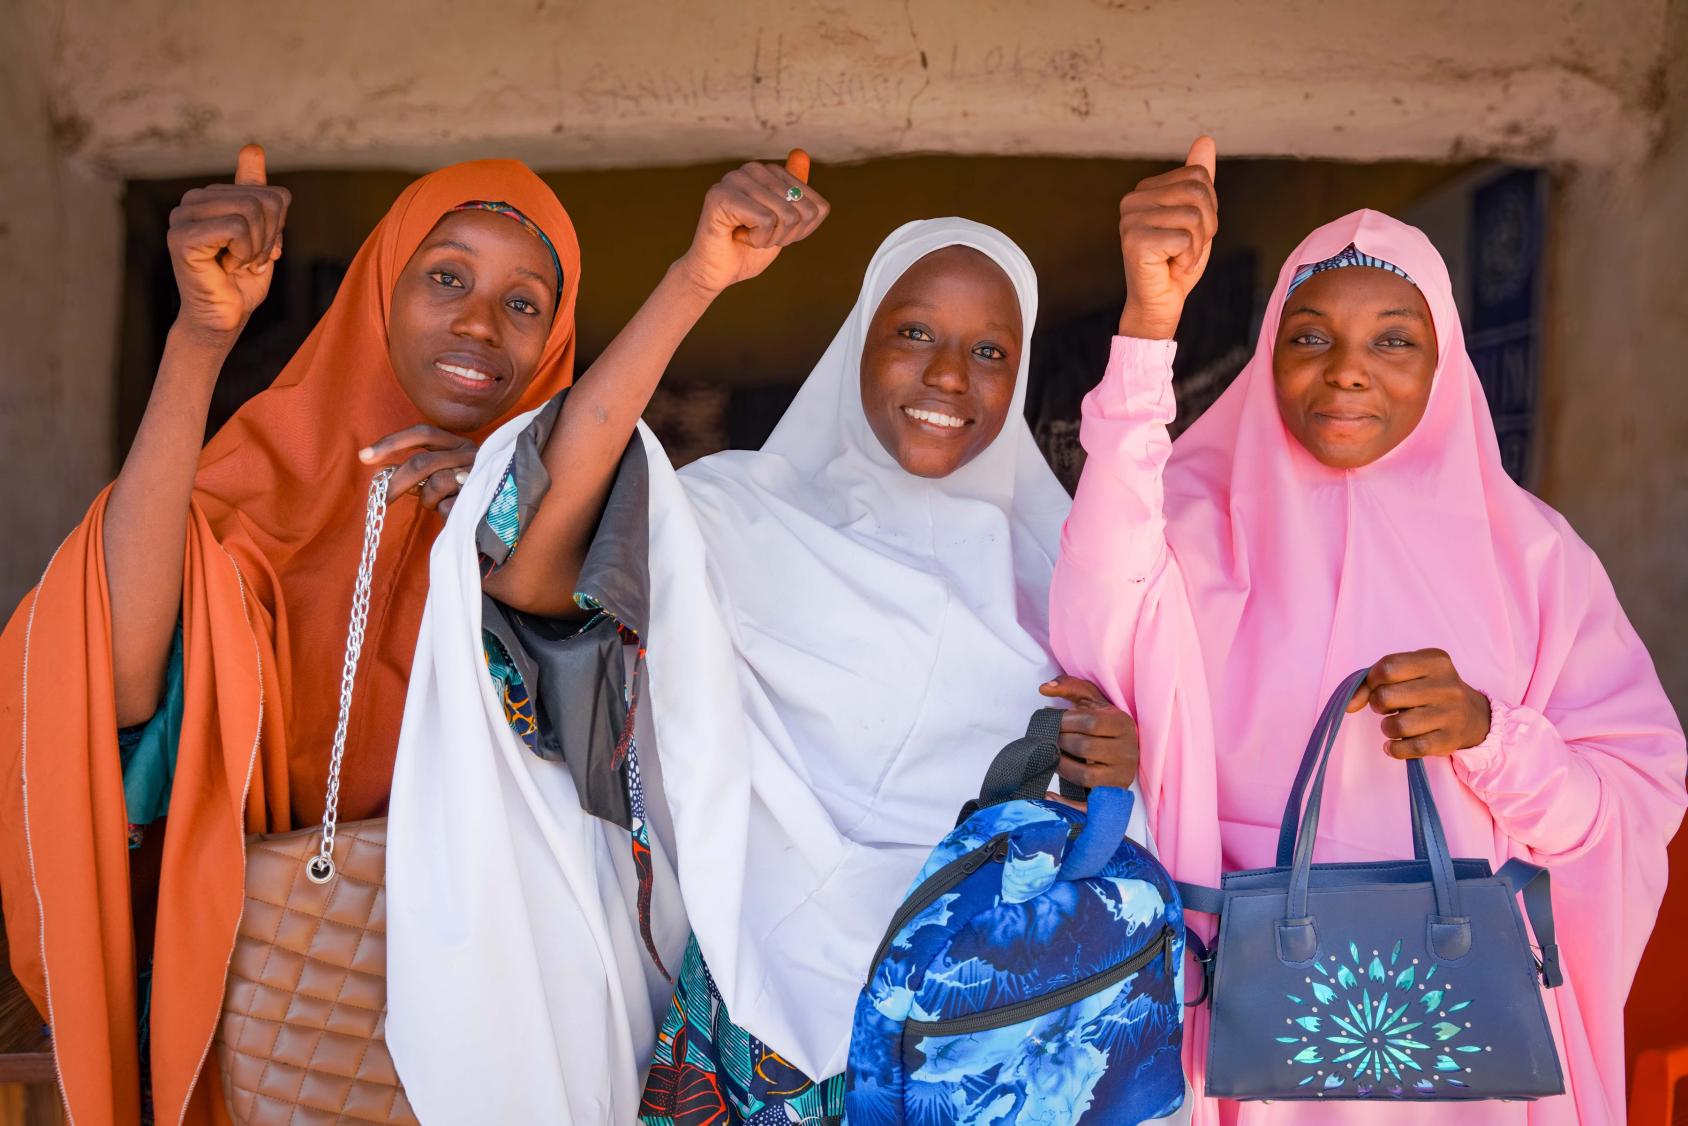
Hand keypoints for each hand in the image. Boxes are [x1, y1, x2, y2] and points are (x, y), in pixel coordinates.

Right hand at [166, 143, 291, 347]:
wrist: (225, 318)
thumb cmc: (242, 281)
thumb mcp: (262, 232)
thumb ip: (257, 192)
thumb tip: (252, 147)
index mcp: (212, 196)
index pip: (271, 194)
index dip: (279, 228)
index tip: (262, 249)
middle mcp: (192, 200)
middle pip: (264, 200)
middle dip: (269, 237)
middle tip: (251, 260)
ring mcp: (183, 217)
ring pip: (251, 211)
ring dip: (257, 247)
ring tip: (239, 263)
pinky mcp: (181, 236)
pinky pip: (237, 227)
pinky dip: (244, 252)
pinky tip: (227, 266)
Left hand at [359, 425, 479, 514]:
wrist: (502, 512)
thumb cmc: (464, 491)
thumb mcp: (441, 474)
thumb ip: (417, 470)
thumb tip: (382, 472)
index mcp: (459, 443)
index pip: (422, 432)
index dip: (391, 442)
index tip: (365, 457)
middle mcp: (470, 453)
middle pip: (422, 462)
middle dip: (397, 481)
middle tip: (383, 497)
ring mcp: (478, 473)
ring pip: (435, 483)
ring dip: (428, 499)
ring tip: (436, 503)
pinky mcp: (482, 495)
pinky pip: (447, 505)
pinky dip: (443, 511)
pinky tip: (453, 511)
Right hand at [672, 149, 828, 297]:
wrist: (713, 273)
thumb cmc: (746, 251)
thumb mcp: (782, 225)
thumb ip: (797, 195)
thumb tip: (802, 151)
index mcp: (769, 172)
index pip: (816, 207)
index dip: (800, 233)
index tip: (774, 235)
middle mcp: (752, 169)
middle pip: (803, 211)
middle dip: (784, 236)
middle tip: (758, 238)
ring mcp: (735, 179)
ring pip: (786, 215)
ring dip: (769, 238)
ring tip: (746, 236)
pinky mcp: (722, 195)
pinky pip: (767, 220)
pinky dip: (757, 239)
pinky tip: (738, 236)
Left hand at [1040, 675, 1139, 792]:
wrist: (1119, 752)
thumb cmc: (1102, 724)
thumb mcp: (1091, 701)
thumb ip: (1070, 687)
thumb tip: (1043, 688)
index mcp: (1124, 724)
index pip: (1091, 722)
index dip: (1066, 721)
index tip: (1052, 721)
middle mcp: (1128, 751)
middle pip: (1086, 747)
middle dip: (1060, 742)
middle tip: (1046, 739)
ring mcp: (1121, 776)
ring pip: (1085, 775)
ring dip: (1061, 765)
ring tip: (1051, 756)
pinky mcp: (1112, 795)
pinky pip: (1087, 804)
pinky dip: (1065, 802)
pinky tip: (1048, 794)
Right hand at [1117, 135, 1217, 339]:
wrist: (1160, 303)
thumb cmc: (1176, 261)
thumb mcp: (1196, 216)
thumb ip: (1198, 180)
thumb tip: (1205, 140)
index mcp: (1145, 190)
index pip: (1199, 177)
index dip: (1209, 208)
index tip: (1191, 232)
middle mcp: (1132, 200)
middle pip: (1198, 192)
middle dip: (1206, 225)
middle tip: (1187, 247)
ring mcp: (1129, 220)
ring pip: (1194, 217)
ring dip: (1197, 245)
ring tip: (1177, 258)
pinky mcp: (1134, 241)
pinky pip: (1185, 239)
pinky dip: (1188, 258)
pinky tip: (1170, 268)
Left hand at [1347, 649, 1492, 758]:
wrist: (1472, 715)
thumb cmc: (1429, 690)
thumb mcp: (1409, 674)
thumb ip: (1373, 682)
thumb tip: (1348, 703)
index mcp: (1435, 661)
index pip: (1387, 667)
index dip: (1372, 680)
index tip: (1376, 686)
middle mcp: (1447, 685)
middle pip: (1387, 696)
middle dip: (1378, 704)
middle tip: (1389, 706)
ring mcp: (1451, 714)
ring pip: (1397, 725)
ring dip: (1387, 728)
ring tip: (1396, 724)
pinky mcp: (1450, 740)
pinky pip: (1411, 748)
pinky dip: (1395, 749)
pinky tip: (1396, 744)